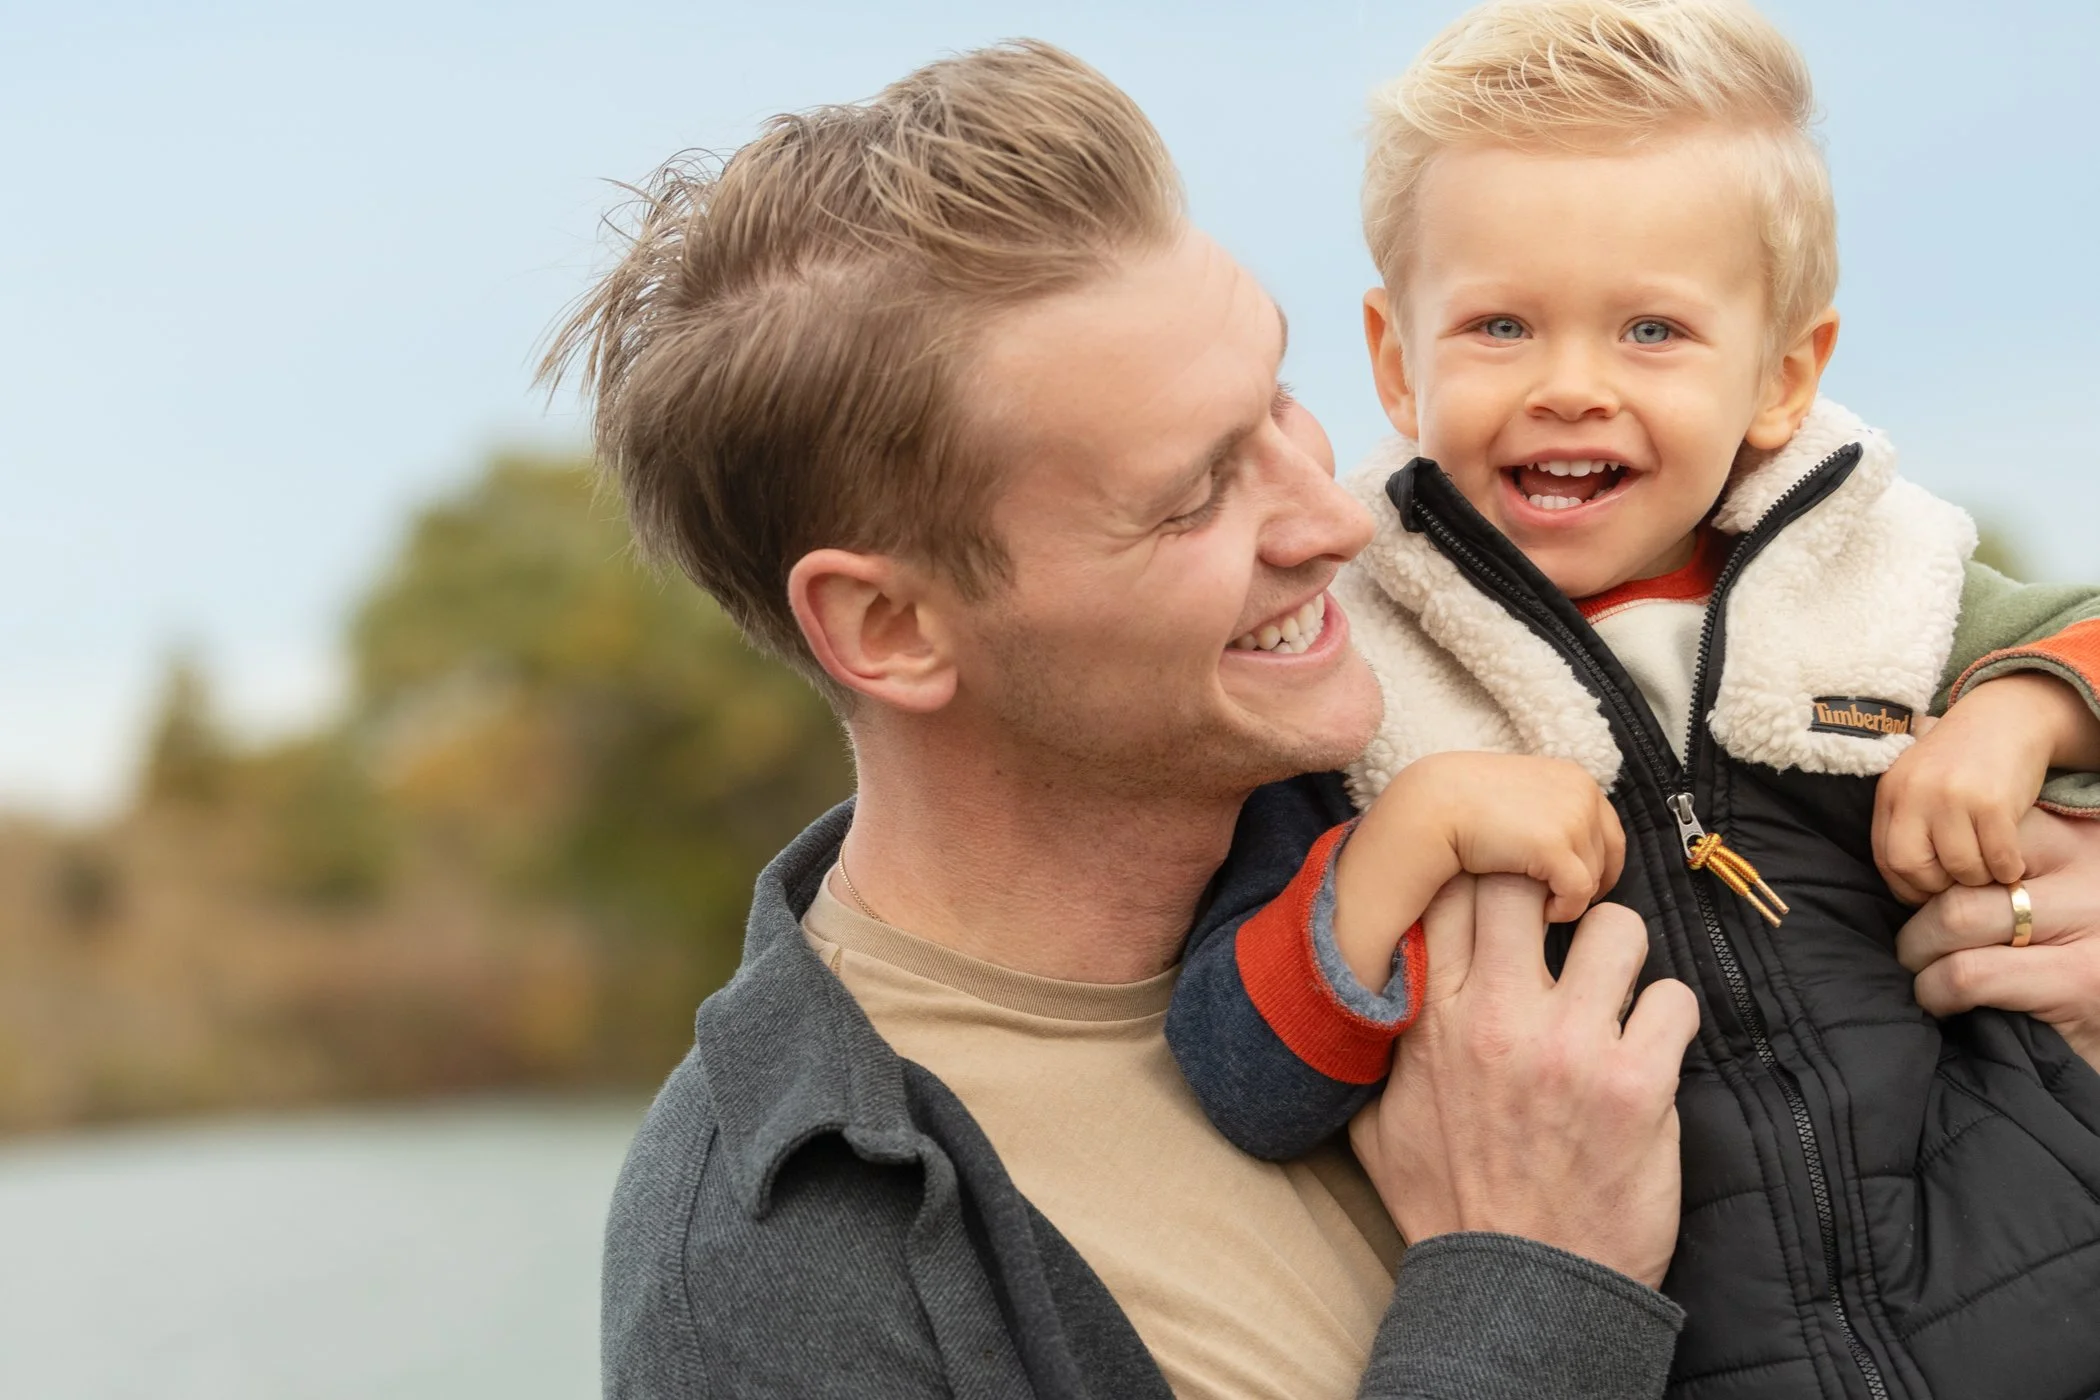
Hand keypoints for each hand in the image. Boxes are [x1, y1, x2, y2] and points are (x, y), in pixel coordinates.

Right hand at [1336, 753, 1623, 991]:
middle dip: (1584, 882)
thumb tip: (1573, 847)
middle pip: (1608, 857)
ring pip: (1594, 879)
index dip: (1597, 865)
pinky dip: (1563, 910)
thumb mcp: (1520, 796)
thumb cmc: (1465, 805)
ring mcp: (1573, 818)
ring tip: (1536, 898)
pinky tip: (1539, 910)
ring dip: (1569, 896)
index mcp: (1576, 779)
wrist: (1432, 806)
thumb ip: (1551, 810)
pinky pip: (1578, 895)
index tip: (1575, 886)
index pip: (1610, 832)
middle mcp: (1582, 793)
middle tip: (1553, 897)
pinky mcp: (1556, 846)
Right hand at [1349, 873, 1697, 1287]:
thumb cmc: (1450, 1206)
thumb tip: (1364, 998)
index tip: (1497, 900)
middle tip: (1564, 927)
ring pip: (1618, 926)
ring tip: (1616, 993)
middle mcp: (1495, 1016)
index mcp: (1431, 1018)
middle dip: (1550, 892)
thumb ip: (1378, 1050)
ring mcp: (1570, 1045)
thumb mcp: (1378, 1123)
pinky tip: (1651, 1051)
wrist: (1517, 1291)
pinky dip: (1669, 1022)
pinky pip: (1674, 1000)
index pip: (1448, 890)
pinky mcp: (1636, 1082)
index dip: (1478, 877)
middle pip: (1526, 880)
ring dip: (1622, 956)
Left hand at [1875, 676, 2091, 903]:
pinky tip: (2011, 861)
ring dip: (1979, 878)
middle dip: (1938, 886)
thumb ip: (1905, 822)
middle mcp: (1914, 793)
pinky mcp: (1992, 803)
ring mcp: (1952, 797)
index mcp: (1890, 792)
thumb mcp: (1916, 782)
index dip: (1906, 886)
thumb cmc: (1960, 761)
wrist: (2005, 718)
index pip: (1884, 858)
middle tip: (1960, 880)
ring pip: (1960, 867)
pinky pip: (1998, 858)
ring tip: (1989, 866)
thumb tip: (1907, 885)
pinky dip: (2007, 869)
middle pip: (1912, 867)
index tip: (1928, 892)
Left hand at [1897, 806, 2099, 1067]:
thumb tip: (1921, 865)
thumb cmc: (2077, 962)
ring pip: (1958, 916)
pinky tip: (1942, 1003)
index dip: (1934, 867)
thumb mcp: (2055, 902)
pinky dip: (1935, 991)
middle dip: (1917, 915)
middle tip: (1913, 948)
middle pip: (1962, 870)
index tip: (1922, 901)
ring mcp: (2089, 926)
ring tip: (1924, 975)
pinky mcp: (2076, 982)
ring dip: (1919, 953)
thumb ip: (2004, 877)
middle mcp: (2087, 875)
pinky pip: (1969, 974)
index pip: (1981, 828)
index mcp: (2078, 844)